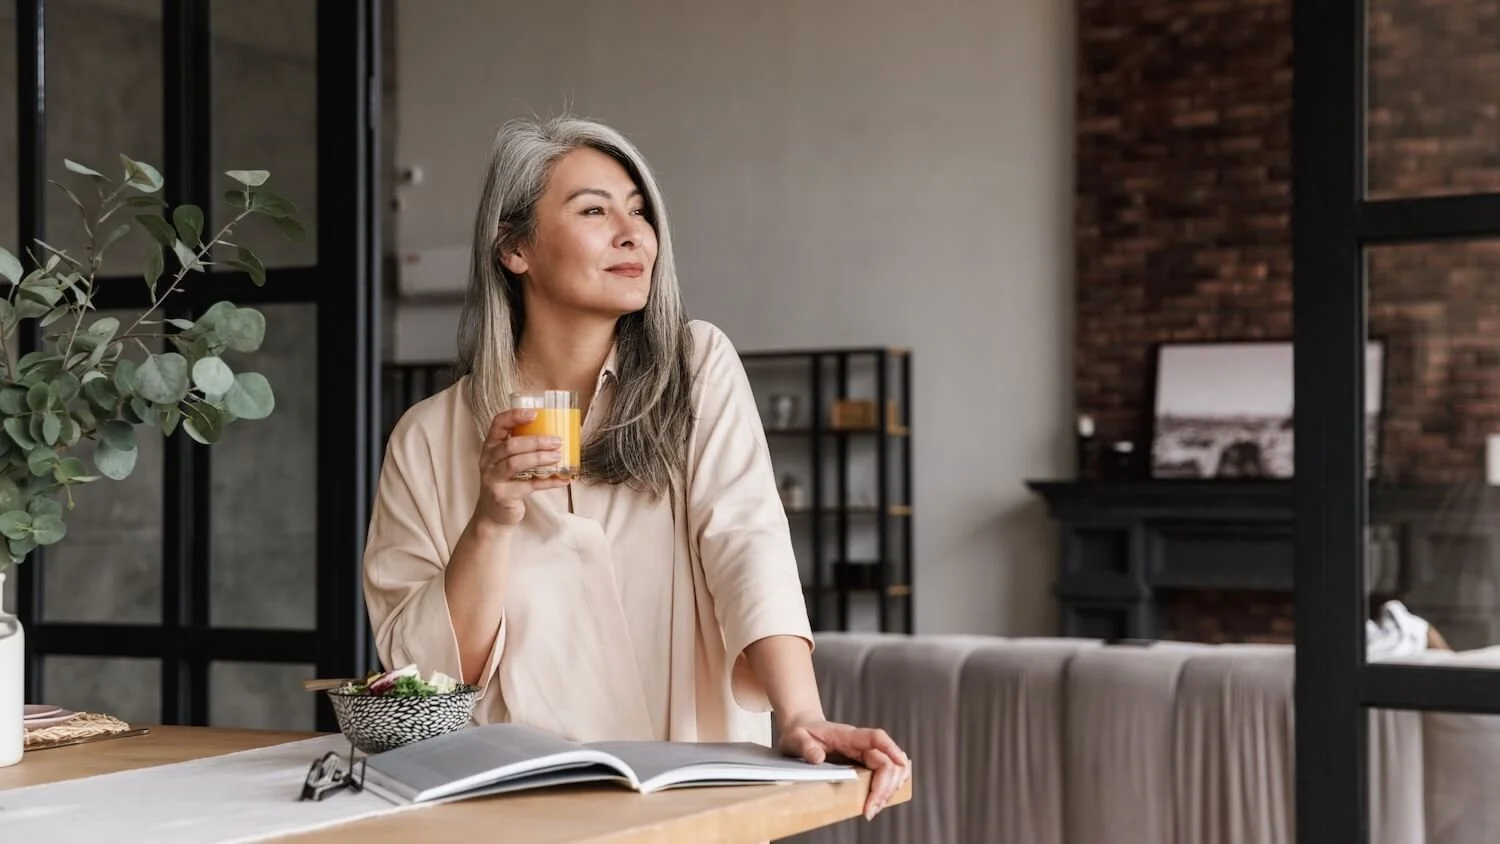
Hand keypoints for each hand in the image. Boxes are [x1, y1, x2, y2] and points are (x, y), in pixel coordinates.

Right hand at [474, 408, 571, 527]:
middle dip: (535, 441)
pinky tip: (563, 479)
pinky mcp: (504, 495)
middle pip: (510, 446)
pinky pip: (529, 486)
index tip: (535, 413)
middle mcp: (488, 461)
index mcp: (490, 447)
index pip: (498, 425)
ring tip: (558, 456)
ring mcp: (494, 479)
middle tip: (556, 441)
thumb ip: (524, 450)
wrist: (493, 515)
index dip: (515, 416)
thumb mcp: (508, 462)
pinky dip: (548, 482)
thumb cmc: (506, 483)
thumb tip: (558, 437)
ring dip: (539, 458)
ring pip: (516, 464)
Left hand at [777, 716, 910, 819]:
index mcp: (848, 735)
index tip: (900, 763)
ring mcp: (865, 753)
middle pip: (887, 761)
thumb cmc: (801, 732)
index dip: (891, 748)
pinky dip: (887, 787)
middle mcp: (861, 744)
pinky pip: (886, 772)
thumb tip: (818, 758)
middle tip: (870, 810)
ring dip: (888, 789)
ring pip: (891, 768)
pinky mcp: (865, 762)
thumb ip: (806, 747)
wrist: (802, 728)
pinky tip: (880, 800)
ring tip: (874, 808)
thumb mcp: (796, 738)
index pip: (876, 738)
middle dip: (884, 787)